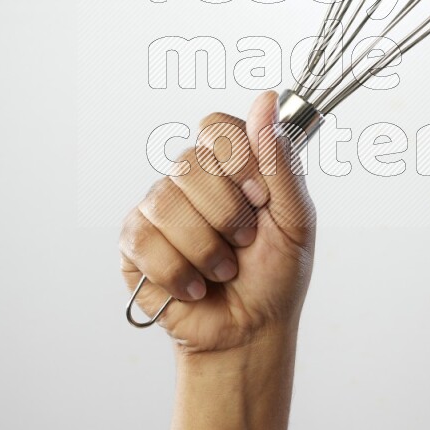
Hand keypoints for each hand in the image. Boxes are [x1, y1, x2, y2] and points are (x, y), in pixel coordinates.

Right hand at [120, 91, 315, 350]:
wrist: (250, 330)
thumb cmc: (275, 274)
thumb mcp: (294, 218)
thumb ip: (280, 160)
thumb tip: (264, 99)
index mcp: (231, 166)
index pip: (217, 129)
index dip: (236, 159)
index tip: (258, 197)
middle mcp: (191, 180)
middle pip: (189, 164)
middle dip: (226, 215)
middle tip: (243, 245)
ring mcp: (159, 208)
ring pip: (166, 202)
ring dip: (204, 248)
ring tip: (222, 270)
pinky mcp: (134, 243)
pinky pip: (144, 239)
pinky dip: (178, 271)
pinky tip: (194, 286)